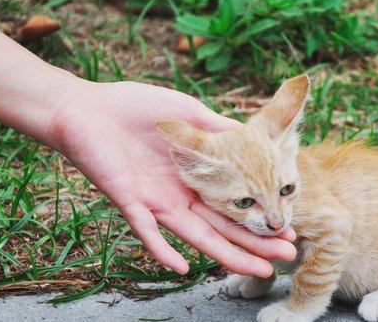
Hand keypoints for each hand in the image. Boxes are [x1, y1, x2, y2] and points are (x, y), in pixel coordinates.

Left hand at [48, 80, 296, 276]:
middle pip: (224, 225)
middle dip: (256, 243)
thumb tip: (258, 137)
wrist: (88, 107)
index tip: (289, 227)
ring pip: (197, 235)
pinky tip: (182, 268)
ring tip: (258, 271)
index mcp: (198, 175)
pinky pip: (146, 232)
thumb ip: (219, 128)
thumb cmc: (137, 106)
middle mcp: (182, 194)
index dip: (261, 216)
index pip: (236, 202)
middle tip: (288, 258)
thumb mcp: (188, 113)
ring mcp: (158, 202)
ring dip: (226, 254)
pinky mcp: (131, 201)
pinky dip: (161, 250)